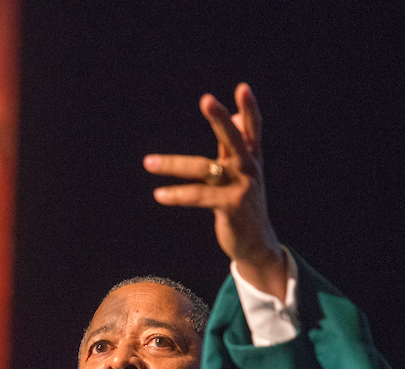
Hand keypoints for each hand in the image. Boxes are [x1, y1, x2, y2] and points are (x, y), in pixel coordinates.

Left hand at [144, 83, 286, 296]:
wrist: (257, 244)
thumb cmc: (244, 202)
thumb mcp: (242, 171)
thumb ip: (234, 144)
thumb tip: (233, 113)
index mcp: (252, 158)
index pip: (251, 128)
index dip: (248, 108)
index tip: (242, 88)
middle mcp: (250, 169)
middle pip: (234, 139)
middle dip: (220, 119)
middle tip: (206, 99)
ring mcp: (241, 188)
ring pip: (204, 169)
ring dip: (173, 164)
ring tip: (147, 162)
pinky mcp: (231, 207)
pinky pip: (200, 197)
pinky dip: (178, 195)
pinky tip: (159, 195)